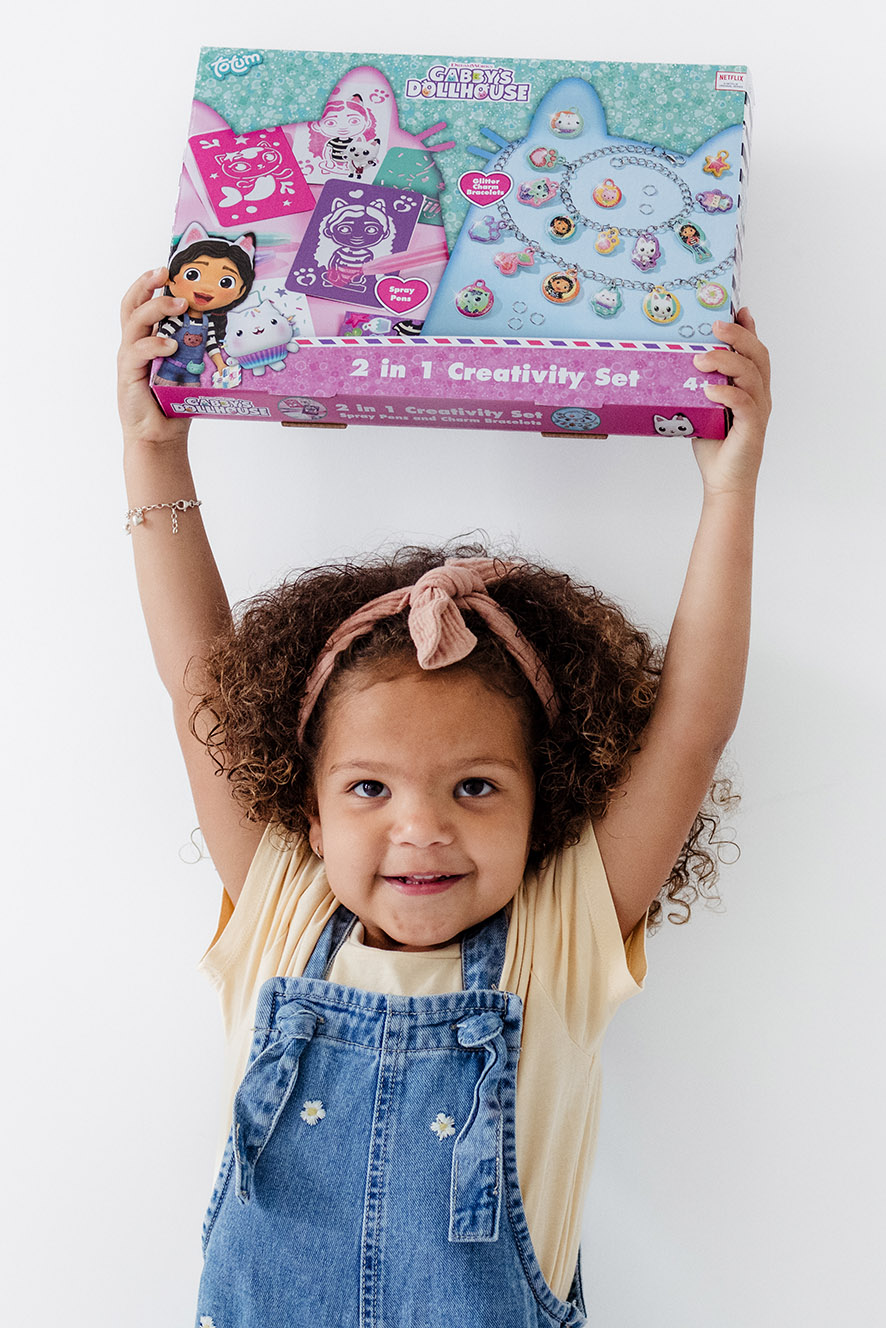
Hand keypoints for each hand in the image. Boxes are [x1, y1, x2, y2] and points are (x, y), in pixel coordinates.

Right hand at [118, 268, 190, 446]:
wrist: (161, 436)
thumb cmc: (175, 405)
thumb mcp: (190, 371)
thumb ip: (196, 350)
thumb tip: (222, 331)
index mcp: (147, 341)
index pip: (143, 304)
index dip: (151, 284)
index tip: (168, 269)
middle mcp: (134, 345)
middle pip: (131, 304)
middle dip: (146, 284)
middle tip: (165, 272)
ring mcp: (129, 358)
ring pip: (134, 321)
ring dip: (156, 308)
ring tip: (178, 304)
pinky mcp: (128, 374)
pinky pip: (137, 350)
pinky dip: (154, 344)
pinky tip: (170, 345)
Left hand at [691, 308, 770, 495]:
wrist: (724, 482)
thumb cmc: (714, 445)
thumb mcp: (704, 406)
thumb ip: (702, 384)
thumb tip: (682, 361)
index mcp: (751, 387)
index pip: (754, 351)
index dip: (748, 328)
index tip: (736, 309)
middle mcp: (759, 394)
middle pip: (758, 355)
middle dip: (738, 335)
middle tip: (715, 325)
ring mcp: (758, 410)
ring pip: (751, 374)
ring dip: (726, 361)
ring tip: (700, 359)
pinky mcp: (752, 428)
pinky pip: (745, 404)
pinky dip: (727, 393)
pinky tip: (709, 390)